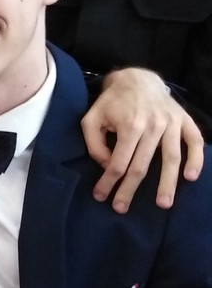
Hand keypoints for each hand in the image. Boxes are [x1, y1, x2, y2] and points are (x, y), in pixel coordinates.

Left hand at [82, 67, 203, 211]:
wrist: (137, 78)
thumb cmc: (112, 102)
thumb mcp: (91, 118)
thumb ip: (94, 143)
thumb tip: (106, 166)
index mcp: (129, 125)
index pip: (118, 162)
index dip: (108, 182)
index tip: (101, 196)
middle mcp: (152, 125)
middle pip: (142, 165)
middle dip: (130, 189)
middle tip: (122, 208)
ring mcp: (171, 123)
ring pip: (170, 158)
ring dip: (167, 183)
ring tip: (163, 204)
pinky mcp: (185, 120)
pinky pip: (194, 141)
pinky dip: (196, 159)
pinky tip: (191, 177)